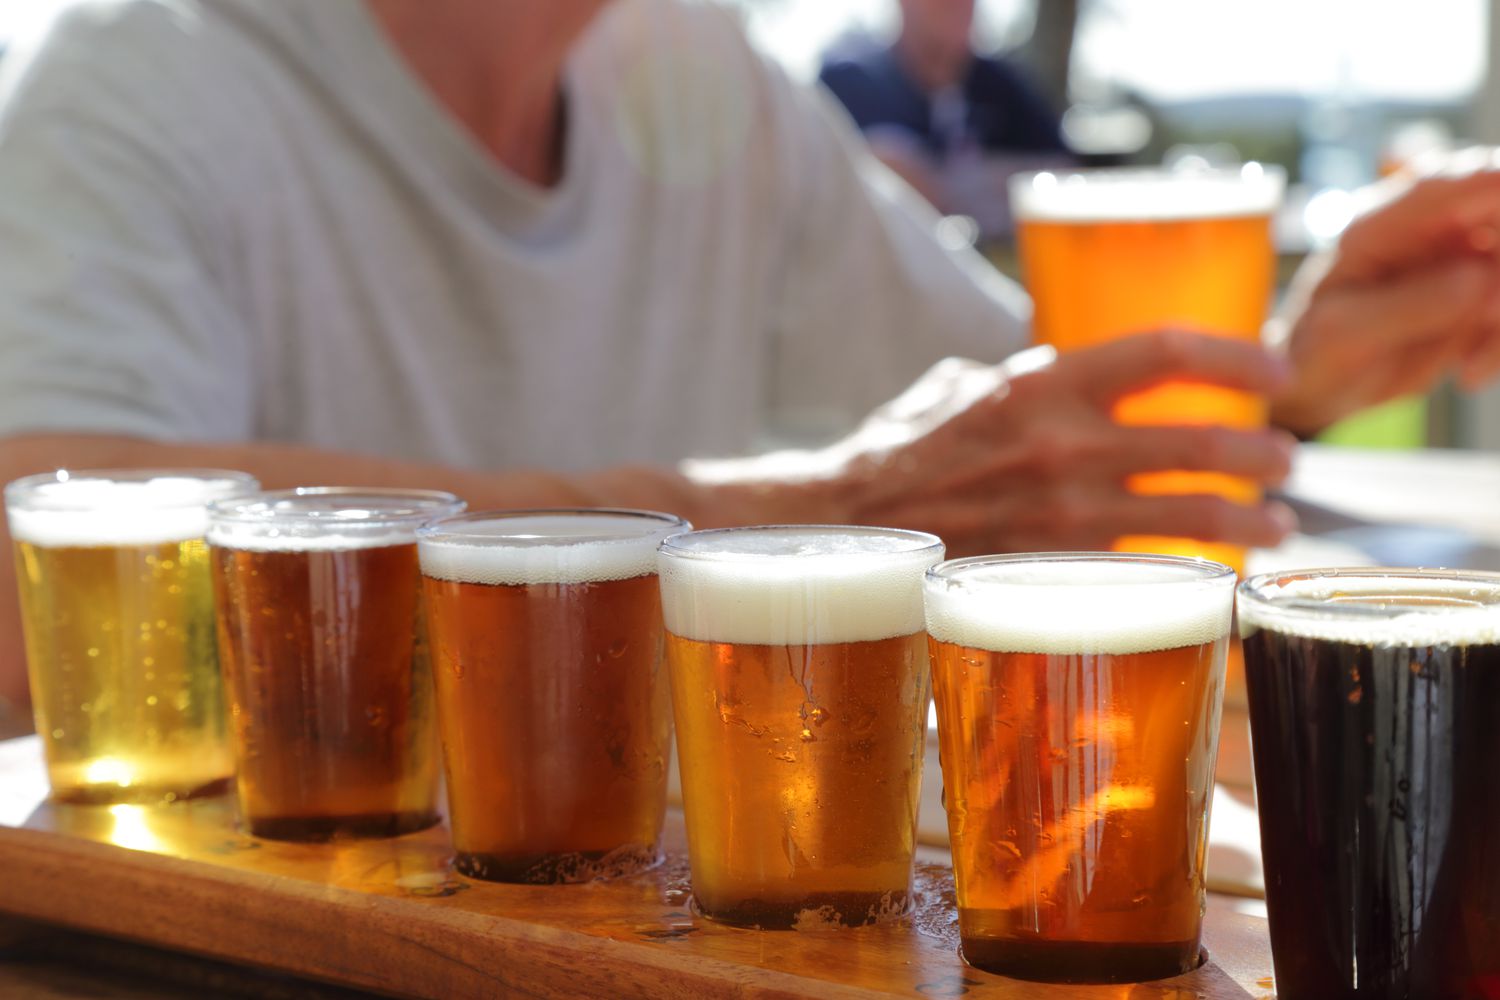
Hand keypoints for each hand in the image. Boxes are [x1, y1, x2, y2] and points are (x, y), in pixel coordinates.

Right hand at [816, 332, 1297, 556]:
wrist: (845, 526)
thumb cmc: (903, 450)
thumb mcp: (963, 384)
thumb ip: (1031, 375)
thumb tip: (1085, 375)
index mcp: (1041, 383)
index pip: (1165, 351)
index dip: (1237, 355)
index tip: (1274, 369)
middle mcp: (1061, 446)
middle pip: (1201, 441)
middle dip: (1263, 452)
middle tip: (1286, 459)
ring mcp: (1060, 516)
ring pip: (1190, 516)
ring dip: (1250, 518)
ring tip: (1278, 521)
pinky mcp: (1053, 570)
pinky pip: (1145, 569)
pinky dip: (1190, 570)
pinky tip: (1215, 572)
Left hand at [1271, 170, 1499, 435]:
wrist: (1313, 387)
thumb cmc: (1310, 353)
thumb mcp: (1344, 334)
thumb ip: (1407, 305)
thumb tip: (1478, 280)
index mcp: (1382, 221)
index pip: (1462, 180)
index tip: (1499, 252)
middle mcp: (1429, 227)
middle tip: (1488, 320)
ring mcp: (1460, 256)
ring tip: (1470, 373)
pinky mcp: (1479, 292)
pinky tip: (1470, 375)